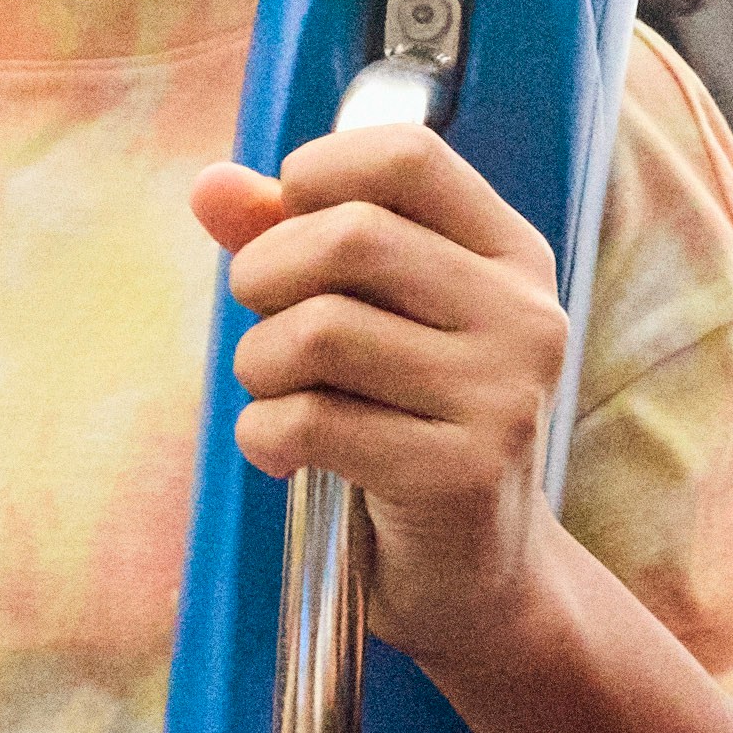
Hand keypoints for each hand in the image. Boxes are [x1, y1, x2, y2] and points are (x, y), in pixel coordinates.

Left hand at [196, 120, 568, 661]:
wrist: (475, 576)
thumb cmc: (407, 427)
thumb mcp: (366, 319)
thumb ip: (291, 240)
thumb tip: (210, 186)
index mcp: (510, 257)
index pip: (406, 156)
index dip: (316, 175)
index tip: (287, 228)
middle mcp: (523, 316)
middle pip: (350, 236)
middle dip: (265, 275)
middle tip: (260, 322)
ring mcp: (502, 396)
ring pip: (319, 331)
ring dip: (258, 365)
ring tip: (274, 395)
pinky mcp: (462, 473)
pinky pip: (310, 422)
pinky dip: (262, 436)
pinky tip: (282, 454)